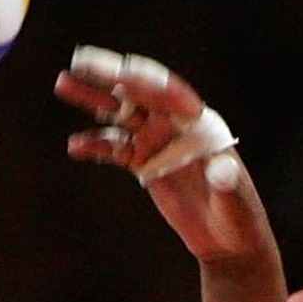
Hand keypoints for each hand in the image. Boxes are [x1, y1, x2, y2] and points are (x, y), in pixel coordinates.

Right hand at [55, 47, 269, 263]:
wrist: (228, 240)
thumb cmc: (240, 217)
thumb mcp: (236, 201)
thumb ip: (227, 183)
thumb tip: (221, 170)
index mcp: (201, 125)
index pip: (171, 96)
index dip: (146, 84)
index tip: (121, 73)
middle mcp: (176, 126)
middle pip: (139, 94)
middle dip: (109, 75)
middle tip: (79, 61)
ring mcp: (158, 142)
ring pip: (121, 113)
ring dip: (93, 99)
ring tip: (63, 83)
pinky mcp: (144, 163)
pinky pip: (114, 148)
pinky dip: (94, 145)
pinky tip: (74, 146)